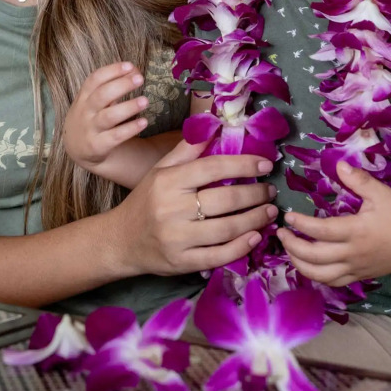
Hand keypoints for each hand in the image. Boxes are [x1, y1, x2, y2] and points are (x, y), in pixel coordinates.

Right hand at [64, 62, 149, 174]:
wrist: (75, 148)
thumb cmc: (89, 117)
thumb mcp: (92, 101)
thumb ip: (111, 86)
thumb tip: (134, 70)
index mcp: (84, 96)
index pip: (95, 79)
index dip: (112, 71)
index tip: (129, 66)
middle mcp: (85, 111)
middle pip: (102, 95)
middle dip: (121, 85)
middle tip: (140, 79)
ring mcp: (90, 129)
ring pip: (109, 116)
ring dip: (128, 107)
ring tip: (145, 101)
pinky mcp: (97, 146)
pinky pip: (115, 136)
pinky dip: (130, 129)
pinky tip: (143, 122)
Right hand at [105, 136, 277, 277]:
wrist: (121, 241)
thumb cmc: (145, 201)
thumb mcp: (159, 171)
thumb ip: (186, 151)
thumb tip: (214, 128)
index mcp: (168, 181)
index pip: (212, 168)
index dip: (243, 164)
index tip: (265, 164)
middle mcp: (172, 209)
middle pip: (225, 200)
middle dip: (255, 194)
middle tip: (270, 192)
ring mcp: (177, 238)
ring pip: (227, 229)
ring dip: (255, 220)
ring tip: (269, 212)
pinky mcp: (182, 262)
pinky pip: (219, 255)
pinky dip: (241, 247)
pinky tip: (255, 237)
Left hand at [276, 164, 390, 286]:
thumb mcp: (381, 193)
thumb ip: (359, 180)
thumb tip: (339, 164)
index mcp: (356, 232)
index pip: (320, 231)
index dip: (300, 224)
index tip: (287, 216)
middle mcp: (352, 254)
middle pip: (313, 256)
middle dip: (291, 246)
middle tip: (280, 234)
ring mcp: (355, 268)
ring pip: (320, 275)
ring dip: (299, 264)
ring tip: (289, 250)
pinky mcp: (358, 276)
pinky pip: (332, 282)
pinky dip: (315, 276)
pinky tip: (306, 265)